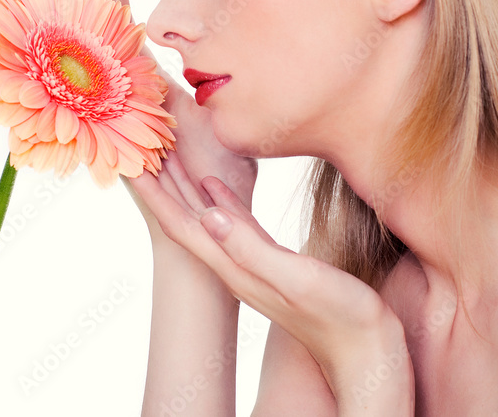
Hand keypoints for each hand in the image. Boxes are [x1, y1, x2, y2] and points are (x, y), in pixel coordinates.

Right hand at [84, 0, 258, 237]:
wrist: (215, 231)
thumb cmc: (224, 180)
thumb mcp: (224, 118)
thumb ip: (223, 84)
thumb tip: (245, 46)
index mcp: (156, 91)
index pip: (131, 31)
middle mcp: (132, 100)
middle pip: (109, 37)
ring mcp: (121, 121)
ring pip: (100, 63)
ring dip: (92, 22)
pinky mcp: (120, 145)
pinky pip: (102, 104)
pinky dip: (90, 73)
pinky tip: (79, 39)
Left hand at [127, 167, 414, 414]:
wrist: (367, 352)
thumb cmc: (341, 319)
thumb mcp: (297, 278)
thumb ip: (253, 248)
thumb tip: (209, 215)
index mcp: (236, 268)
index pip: (180, 226)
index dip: (153, 196)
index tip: (130, 165)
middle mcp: (236, 265)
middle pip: (185, 218)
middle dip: (161, 184)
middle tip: (139, 146)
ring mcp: (252, 263)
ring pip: (204, 216)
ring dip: (183, 187)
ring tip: (166, 156)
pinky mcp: (272, 259)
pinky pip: (234, 221)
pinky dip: (219, 198)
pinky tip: (213, 183)